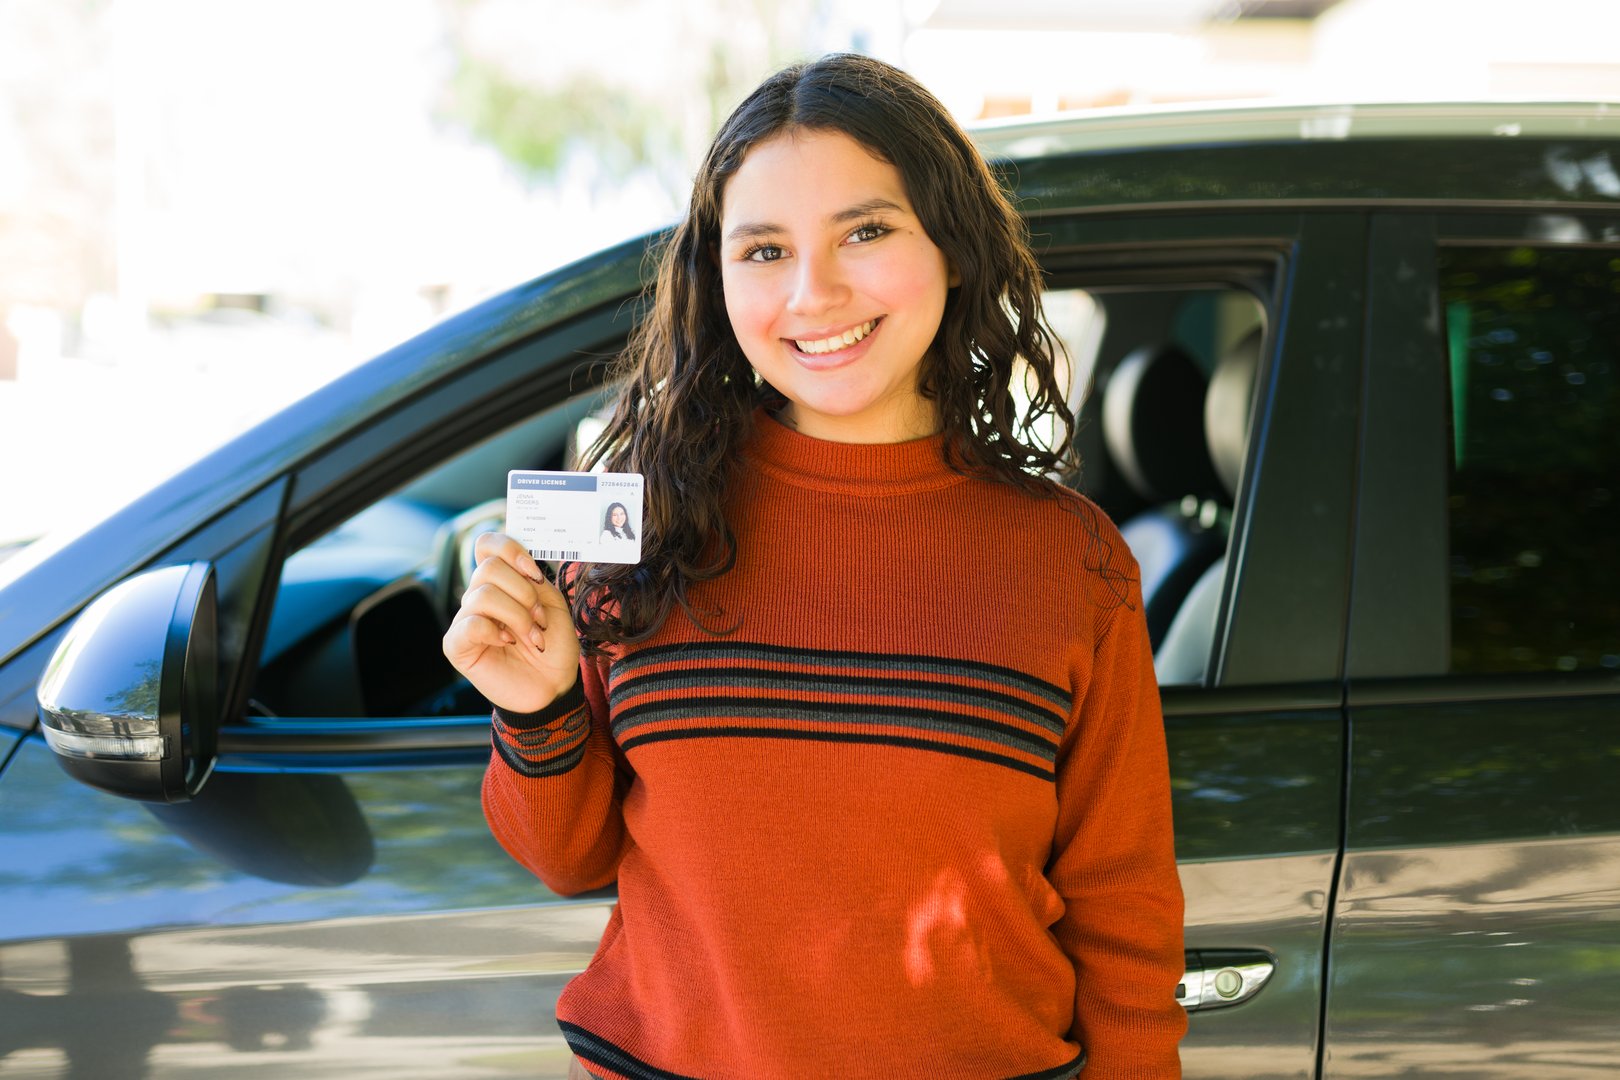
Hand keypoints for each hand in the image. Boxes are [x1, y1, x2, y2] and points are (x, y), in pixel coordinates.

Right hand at [442, 531, 578, 713]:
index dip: (509, 549)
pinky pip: (470, 623)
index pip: (488, 544)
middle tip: (539, 618)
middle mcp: (480, 595)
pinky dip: (495, 631)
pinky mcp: (457, 645)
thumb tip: (519, 566)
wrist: (553, 686)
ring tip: (532, 637)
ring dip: (518, 616)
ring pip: (483, 594)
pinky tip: (507, 643)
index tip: (533, 572)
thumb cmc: (553, 646)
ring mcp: (466, 619)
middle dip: (524, 592)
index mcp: (502, 582)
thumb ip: (535, 581)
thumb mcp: (554, 606)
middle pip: (489, 568)